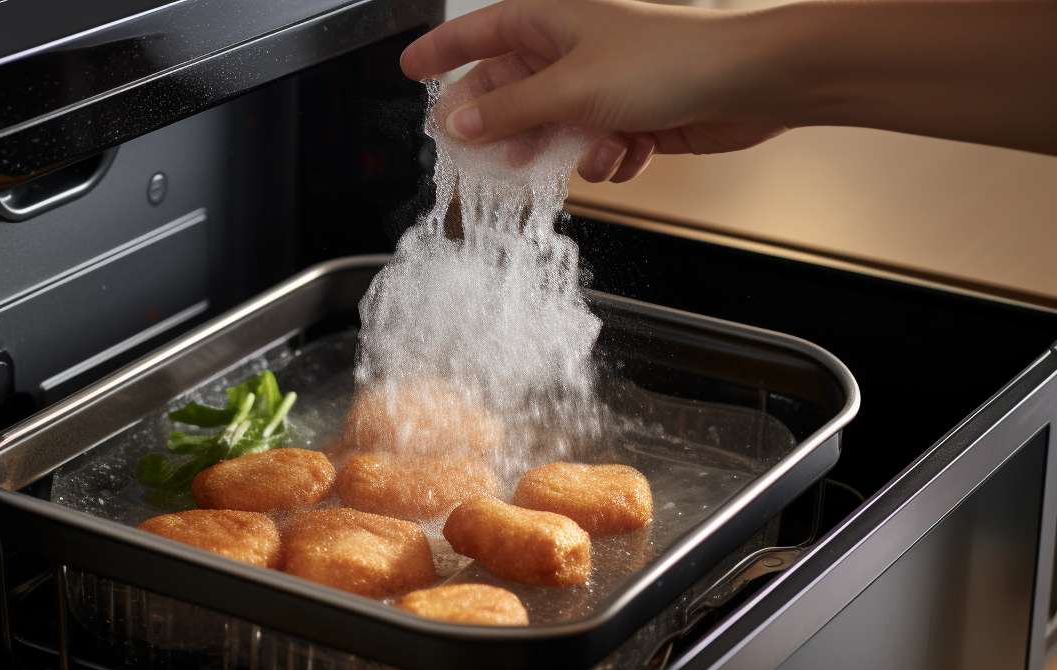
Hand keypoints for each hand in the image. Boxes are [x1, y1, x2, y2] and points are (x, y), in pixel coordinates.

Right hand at [401, 0, 787, 182]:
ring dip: (561, 150)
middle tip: (478, 154)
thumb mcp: (571, 90)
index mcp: (552, 21)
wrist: (750, 83)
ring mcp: (604, 85)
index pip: (479, 32)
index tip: (409, 70)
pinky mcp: (634, 117)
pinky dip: (606, 159)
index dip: (441, 51)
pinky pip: (595, 147)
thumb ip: (508, 111)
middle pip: (512, 90)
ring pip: (553, 127)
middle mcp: (574, 50)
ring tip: (575, 157)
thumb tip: (456, 122)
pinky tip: (626, 155)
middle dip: (502, 125)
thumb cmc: (669, 61)